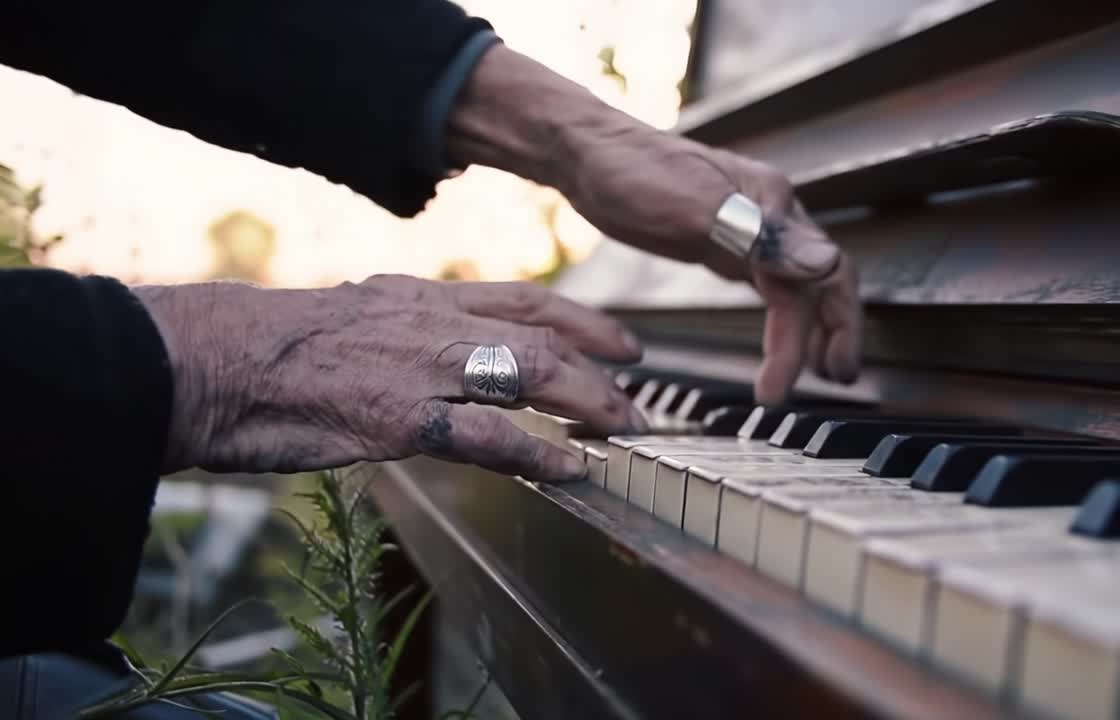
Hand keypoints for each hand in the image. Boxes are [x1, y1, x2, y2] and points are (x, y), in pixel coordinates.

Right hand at [133, 275, 645, 480]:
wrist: (208, 360)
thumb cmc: (265, 347)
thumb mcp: (348, 319)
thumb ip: (400, 329)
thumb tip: (428, 349)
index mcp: (417, 298)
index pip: (520, 300)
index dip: (579, 319)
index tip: (617, 337)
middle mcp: (430, 323)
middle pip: (541, 335)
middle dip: (600, 363)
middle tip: (637, 391)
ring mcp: (419, 368)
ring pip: (529, 374)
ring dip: (587, 403)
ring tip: (623, 428)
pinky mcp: (399, 417)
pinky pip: (487, 436)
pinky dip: (537, 453)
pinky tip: (570, 469)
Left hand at [447, 44, 860, 404]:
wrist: (584, 152)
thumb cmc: (629, 168)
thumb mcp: (692, 207)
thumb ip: (758, 237)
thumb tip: (824, 262)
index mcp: (772, 204)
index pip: (820, 276)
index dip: (820, 331)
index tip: (802, 379)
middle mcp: (770, 215)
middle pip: (823, 281)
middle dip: (835, 333)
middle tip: (835, 381)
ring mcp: (748, 229)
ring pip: (799, 286)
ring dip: (811, 330)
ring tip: (814, 373)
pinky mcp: (723, 242)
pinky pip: (770, 284)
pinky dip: (782, 317)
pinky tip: (780, 338)